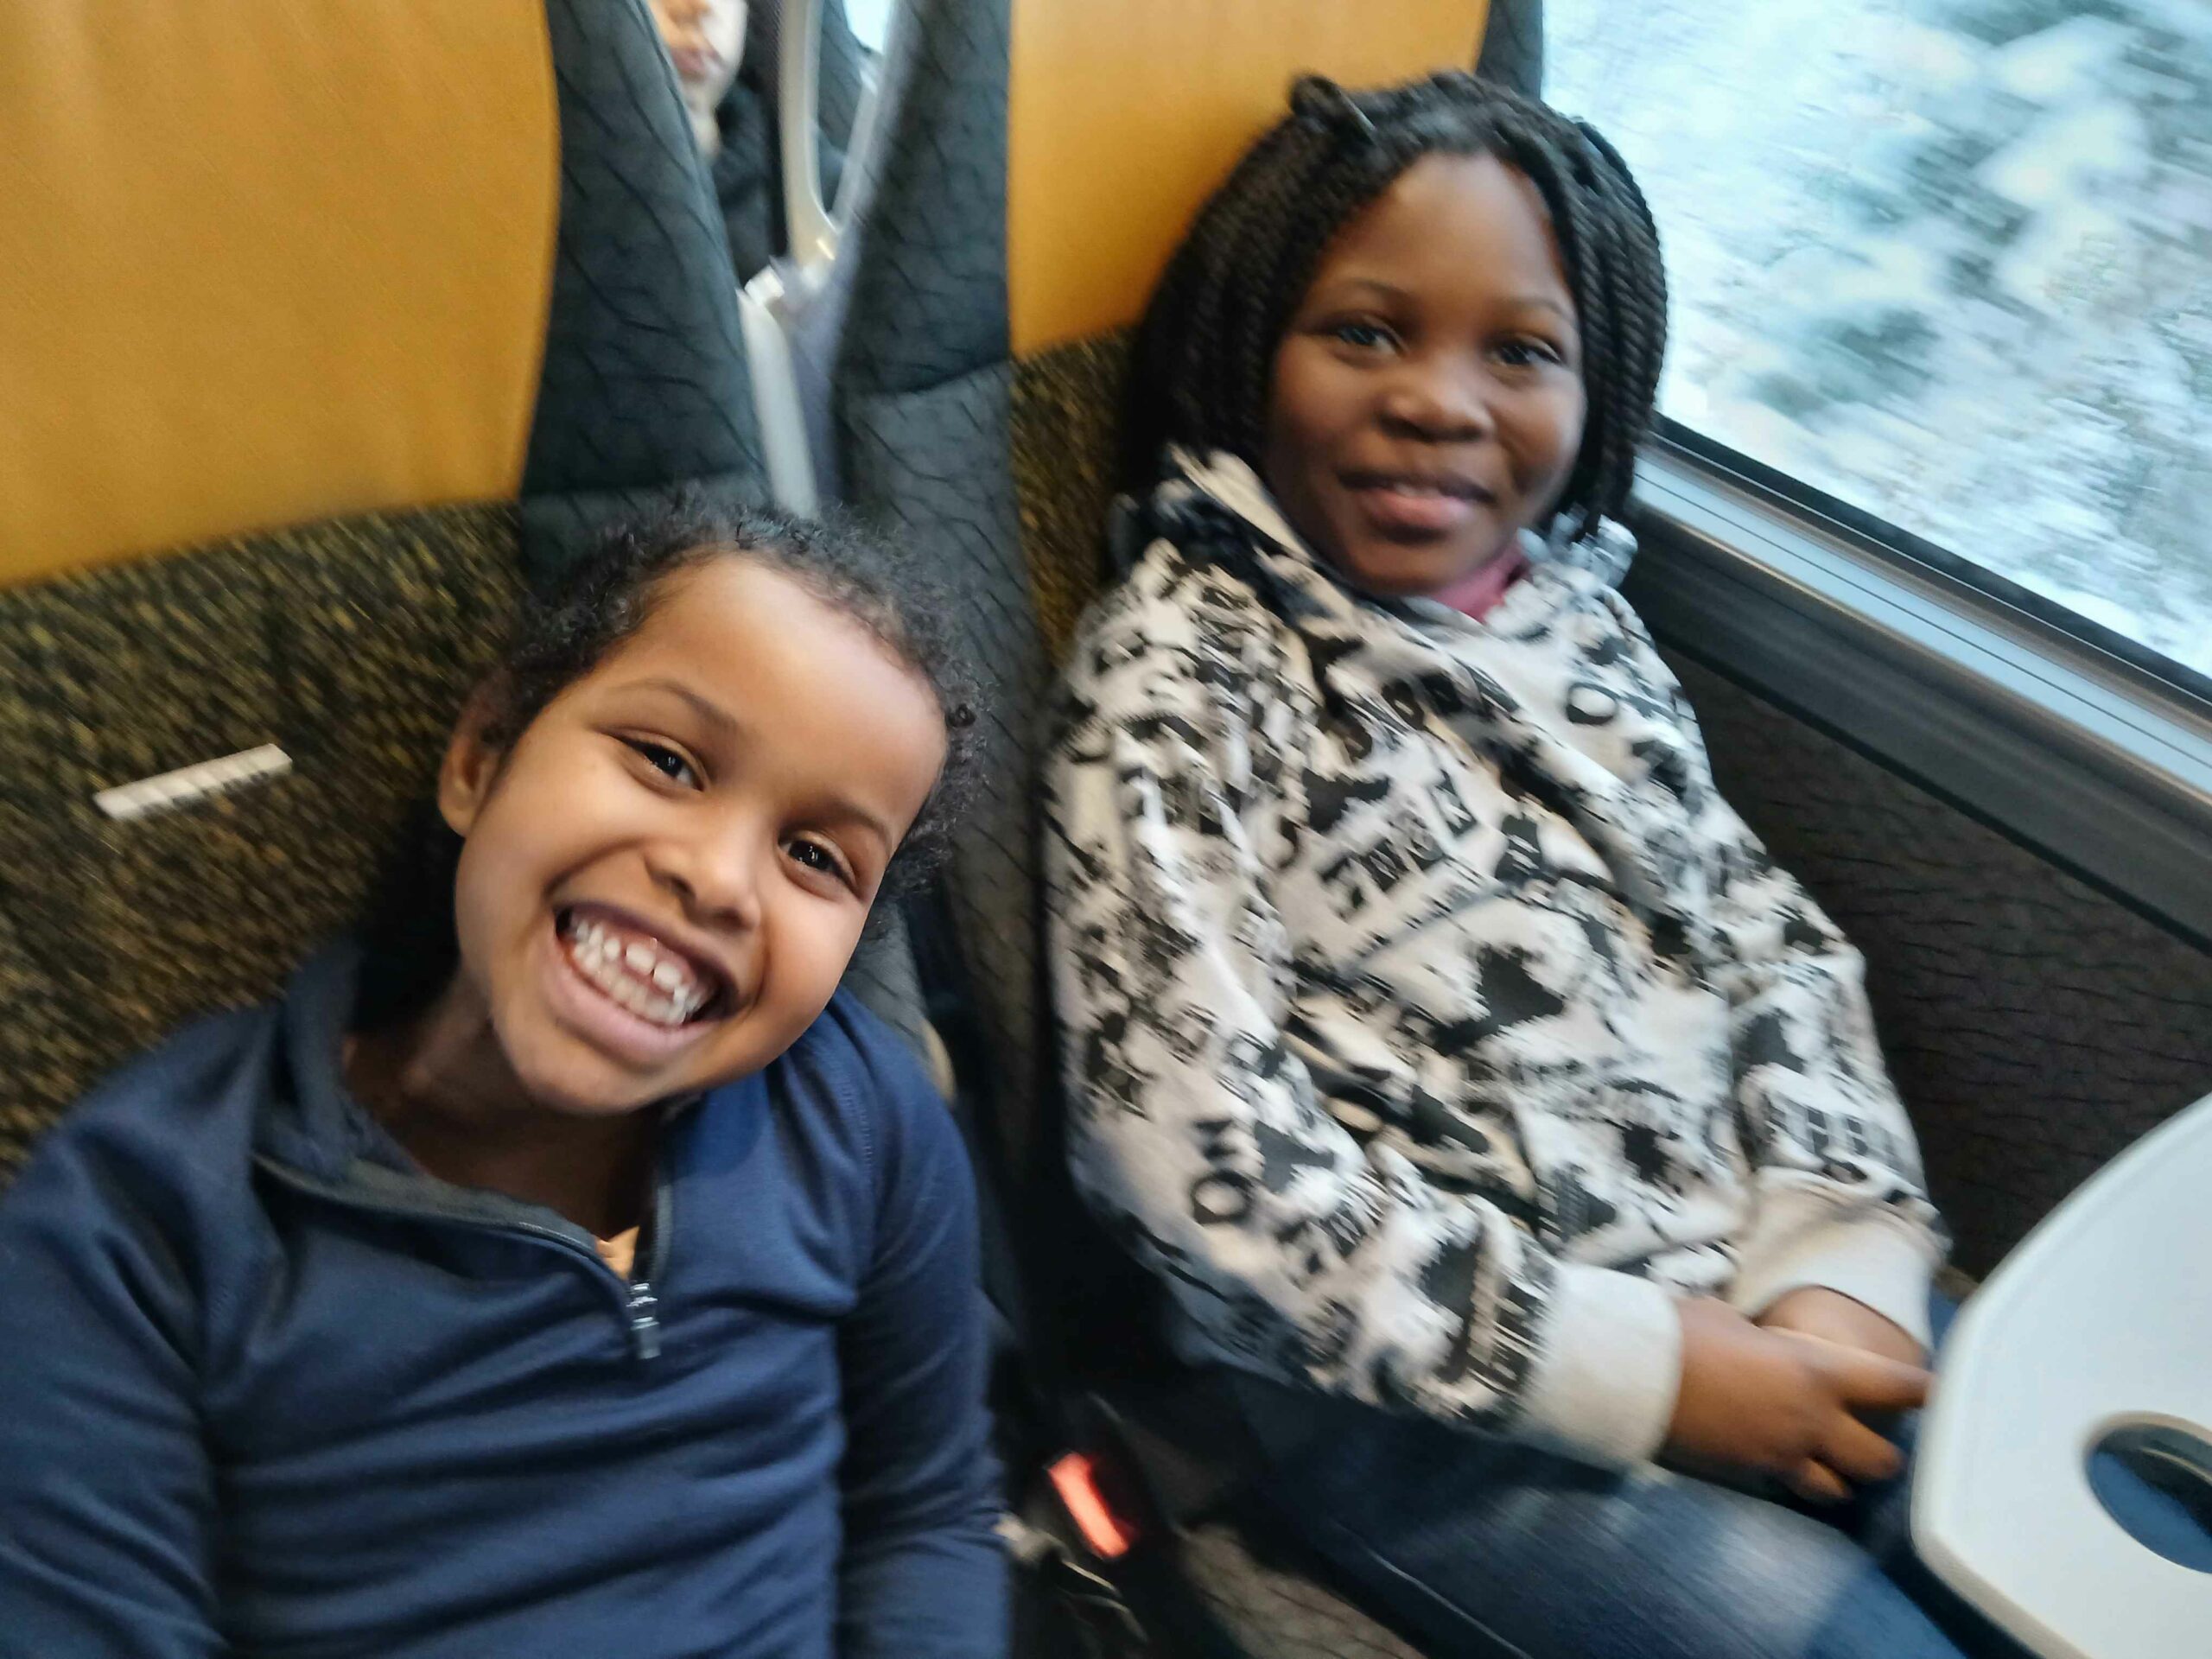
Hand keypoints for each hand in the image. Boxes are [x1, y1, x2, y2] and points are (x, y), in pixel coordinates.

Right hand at [1666, 1298, 1930, 1503]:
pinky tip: (1786, 1469)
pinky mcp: (1750, 1476)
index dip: (1922, 1392)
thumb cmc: (1684, 1331)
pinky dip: (1797, 1483)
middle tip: (1873, 1439)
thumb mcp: (1733, 1321)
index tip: (1934, 1393)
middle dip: (1883, 1453)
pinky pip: (1791, 1490)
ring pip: (1840, 1491)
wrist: (1636, 1374)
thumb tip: (1752, 1344)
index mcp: (1818, 1371)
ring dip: (1842, 1479)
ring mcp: (1783, 1455)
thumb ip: (1761, 1340)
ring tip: (1833, 1465)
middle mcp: (1813, 1421)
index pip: (1896, 1388)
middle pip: (1880, 1460)